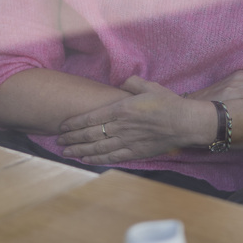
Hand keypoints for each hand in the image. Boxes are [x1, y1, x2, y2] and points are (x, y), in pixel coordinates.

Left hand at [56, 76, 211, 164]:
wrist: (184, 123)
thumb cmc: (167, 102)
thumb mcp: (148, 85)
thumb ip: (131, 82)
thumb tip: (122, 83)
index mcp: (122, 109)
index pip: (91, 118)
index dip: (74, 123)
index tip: (62, 126)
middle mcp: (121, 126)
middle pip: (90, 134)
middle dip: (72, 138)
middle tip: (58, 140)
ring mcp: (127, 141)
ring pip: (97, 148)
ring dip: (79, 150)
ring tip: (66, 152)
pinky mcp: (135, 153)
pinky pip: (111, 157)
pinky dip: (96, 159)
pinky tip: (86, 160)